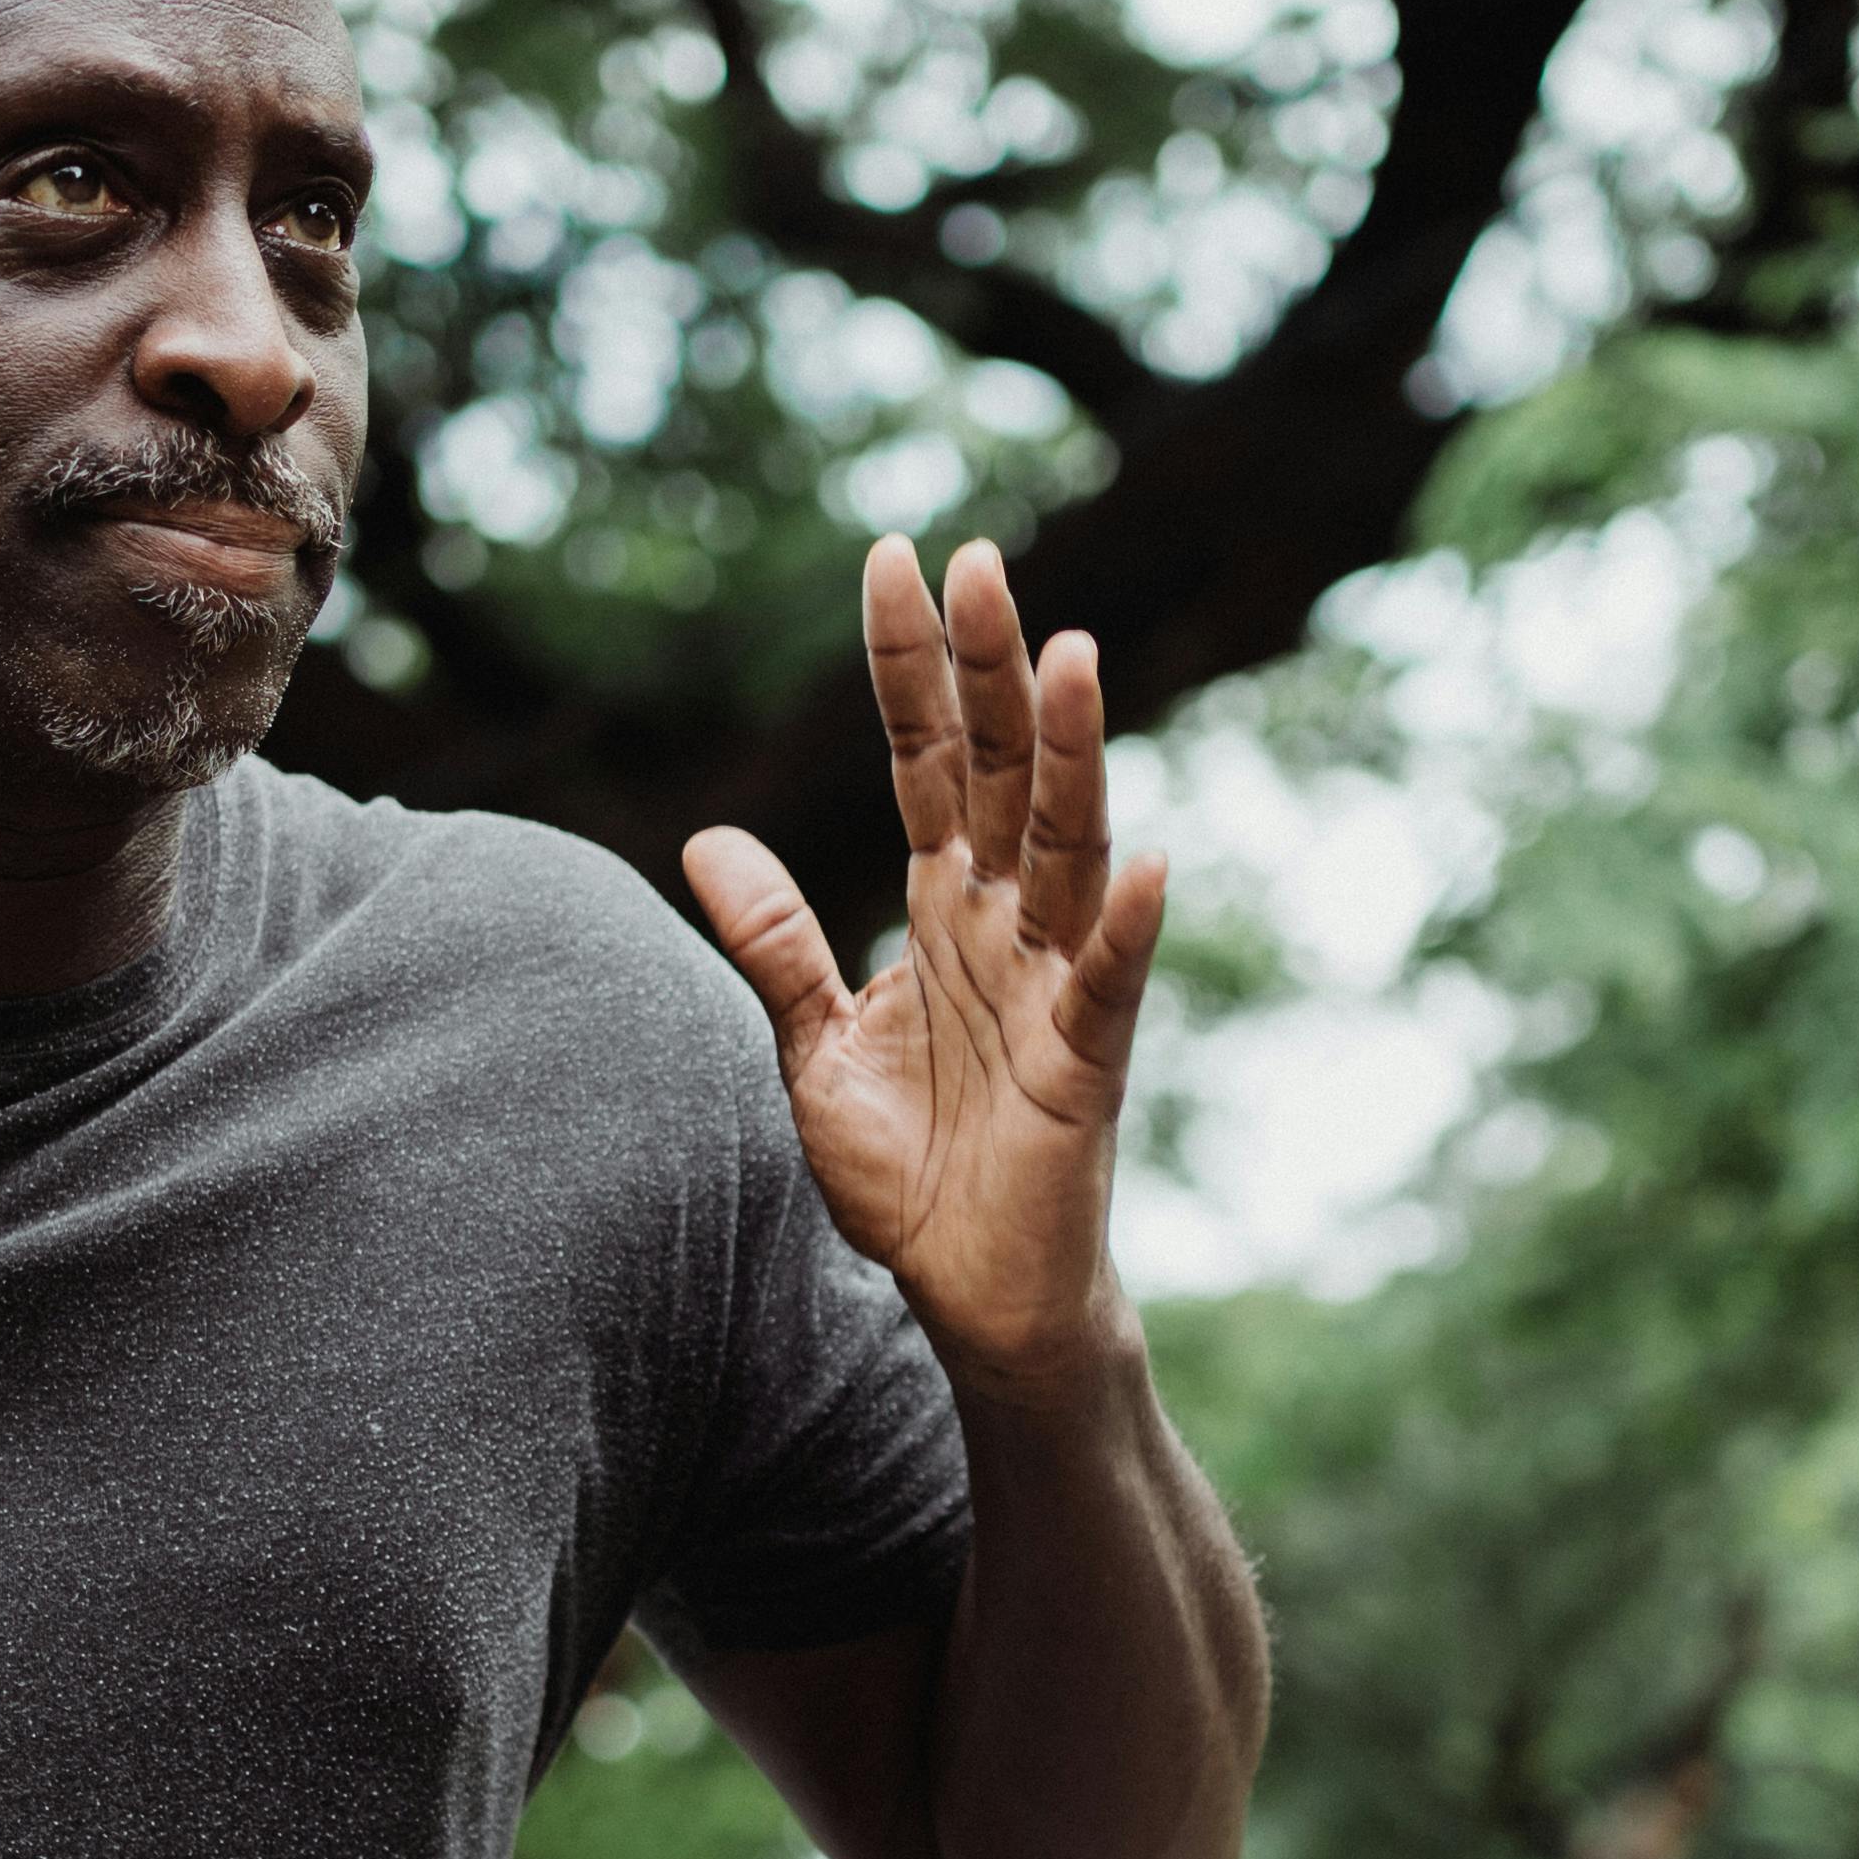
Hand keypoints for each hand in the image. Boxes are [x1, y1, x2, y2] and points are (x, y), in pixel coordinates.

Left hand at [684, 538, 1169, 1404]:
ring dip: (1072, 754)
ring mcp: (1055, 989)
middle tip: (977, 555)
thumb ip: (776, 943)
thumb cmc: (914, 1178)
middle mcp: (1006, 927)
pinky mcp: (1086, 1069)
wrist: (975, 1303)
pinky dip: (1128, 931)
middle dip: (988, 666)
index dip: (907, 666)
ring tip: (1071, 654)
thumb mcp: (815, 1048)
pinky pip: (1110, 988)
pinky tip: (1153, 865)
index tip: (893, 557)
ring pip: (1066, 847)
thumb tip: (706, 836)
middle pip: (999, 771)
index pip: (924, 760)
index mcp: (942, 909)